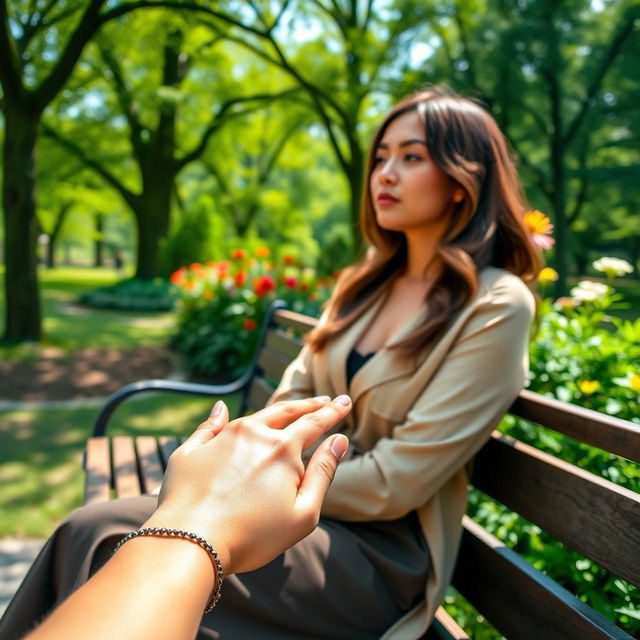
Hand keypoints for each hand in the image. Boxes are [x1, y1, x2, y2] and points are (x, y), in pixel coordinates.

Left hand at [148, 396, 350, 575]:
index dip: (332, 412)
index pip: (314, 423)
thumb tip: (339, 440)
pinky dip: (220, 416)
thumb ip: (323, 473)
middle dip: (308, 405)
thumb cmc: (252, 536)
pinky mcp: (192, 449)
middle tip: (323, 400)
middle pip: (286, 412)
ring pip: (253, 417)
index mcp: (282, 449)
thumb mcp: (303, 513)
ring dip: (274, 412)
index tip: (344, 401)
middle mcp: (253, 434)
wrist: (189, 542)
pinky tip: (222, 409)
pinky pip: (210, 426)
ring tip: (286, 410)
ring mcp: (220, 438)